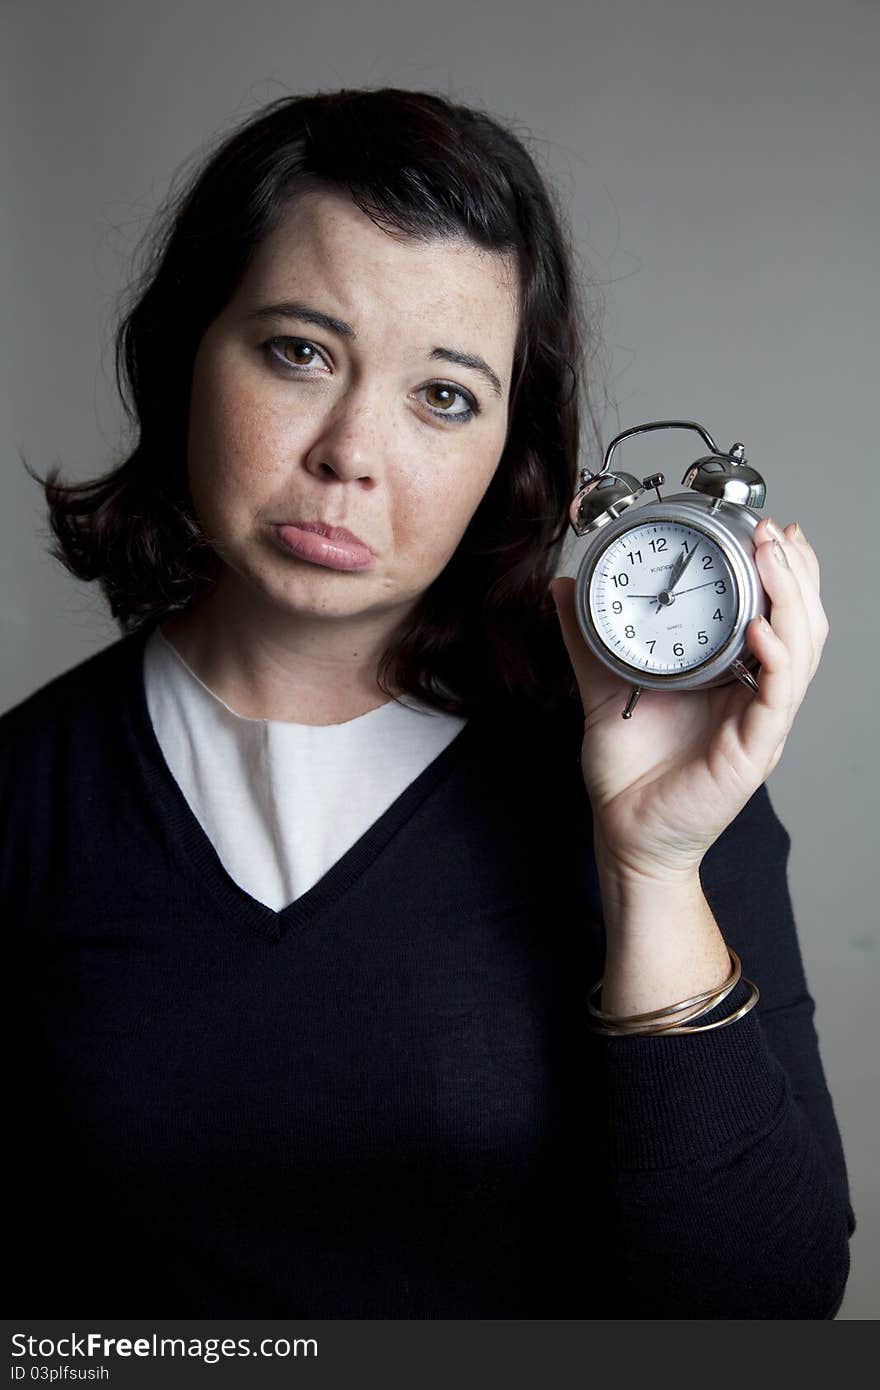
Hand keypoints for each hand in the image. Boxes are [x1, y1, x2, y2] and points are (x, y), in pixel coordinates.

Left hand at [551, 520, 828, 882]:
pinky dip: (776, 660)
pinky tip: (761, 630)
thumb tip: (564, 586)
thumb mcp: (604, 684)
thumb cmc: (628, 770)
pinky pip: (776, 699)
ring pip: (801, 652)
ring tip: (775, 559)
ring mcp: (760, 724)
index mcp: (735, 677)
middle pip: (802, 623)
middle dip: (797, 572)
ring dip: (794, 600)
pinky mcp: (752, 751)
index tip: (768, 528)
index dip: (783, 571)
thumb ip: (587, 635)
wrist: (623, 831)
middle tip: (776, 532)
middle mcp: (757, 697)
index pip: (778, 613)